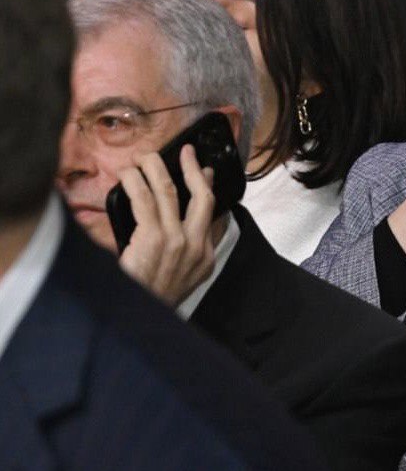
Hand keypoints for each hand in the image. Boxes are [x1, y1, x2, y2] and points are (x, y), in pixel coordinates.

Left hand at [118, 145, 216, 305]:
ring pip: (169, 191)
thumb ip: (186, 254)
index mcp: (205, 257)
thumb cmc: (151, 299)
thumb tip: (176, 224)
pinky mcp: (154, 238)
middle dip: (193, 169)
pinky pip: (144, 199)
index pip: (213, 214)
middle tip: (186, 152)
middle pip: (201, 197)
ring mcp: (176, 241)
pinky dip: (135, 182)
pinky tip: (128, 175)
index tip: (203, 172)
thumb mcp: (181, 280)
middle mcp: (195, 246)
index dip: (208, 188)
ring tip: (146, 157)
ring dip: (156, 168)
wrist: (137, 318)